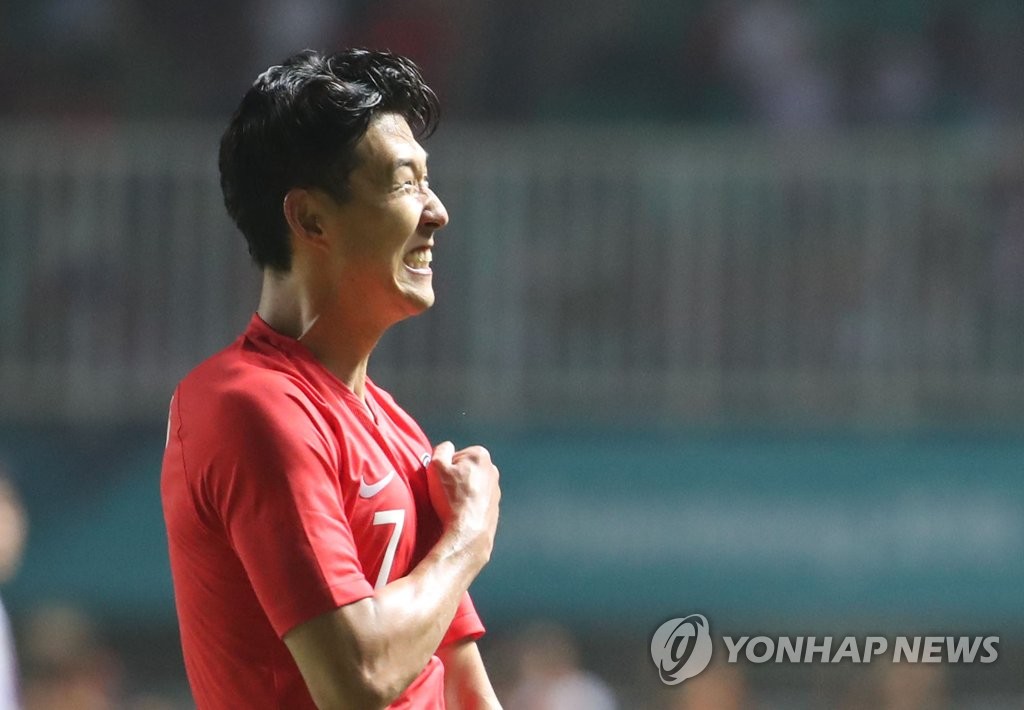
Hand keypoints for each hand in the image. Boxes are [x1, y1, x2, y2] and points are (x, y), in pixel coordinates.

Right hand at [427, 441, 500, 559]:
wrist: (467, 533)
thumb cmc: (451, 498)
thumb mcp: (436, 466)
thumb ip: (441, 450)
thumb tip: (447, 447)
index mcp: (480, 455)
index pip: (455, 455)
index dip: (444, 467)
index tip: (442, 480)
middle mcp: (492, 470)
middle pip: (464, 469)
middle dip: (454, 478)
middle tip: (445, 493)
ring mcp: (495, 490)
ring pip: (470, 486)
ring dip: (461, 492)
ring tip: (451, 505)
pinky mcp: (494, 507)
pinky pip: (476, 502)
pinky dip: (467, 505)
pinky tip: (459, 514)